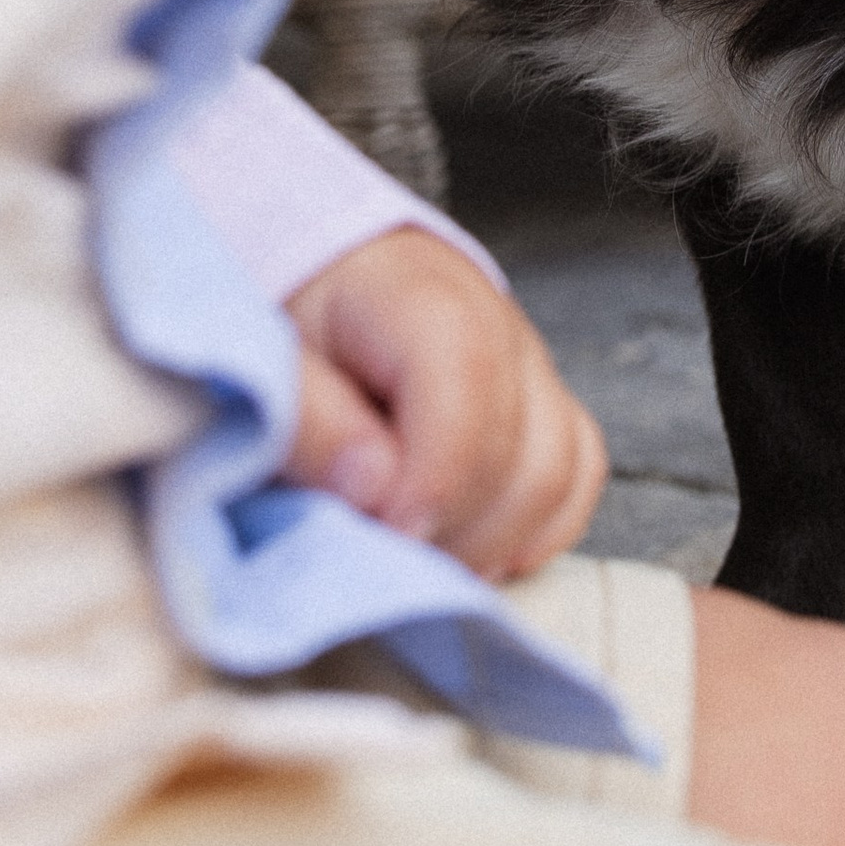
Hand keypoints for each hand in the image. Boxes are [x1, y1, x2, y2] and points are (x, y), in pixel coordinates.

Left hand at [282, 226, 607, 578]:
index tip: (383, 533)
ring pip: (558, 478)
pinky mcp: (547, 410)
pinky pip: (577, 479)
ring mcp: (534, 372)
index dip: (434, 480)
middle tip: (382, 557)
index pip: (467, 388)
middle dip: (453, 532)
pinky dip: (532, 531)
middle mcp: (502, 330)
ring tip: (418, 559)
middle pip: (524, 456)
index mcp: (426, 300)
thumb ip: (307, 420)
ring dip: (489, 544)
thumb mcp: (267, 357)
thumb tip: (372, 486)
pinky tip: (470, 549)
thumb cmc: (294, 325)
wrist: (329, 286)